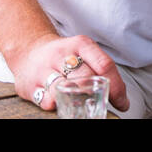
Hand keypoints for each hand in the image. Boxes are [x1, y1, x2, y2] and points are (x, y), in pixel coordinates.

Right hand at [7, 33, 130, 112]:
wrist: (29, 50)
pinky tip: (61, 105)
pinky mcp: (30, 84)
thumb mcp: (83, 53)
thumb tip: (122, 100)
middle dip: (97, 93)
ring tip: (82, 107)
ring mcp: (45, 68)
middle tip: (102, 105)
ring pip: (65, 87)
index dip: (116, 86)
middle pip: (86, 77)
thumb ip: (100, 71)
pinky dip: (56, 105)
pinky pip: (46, 99)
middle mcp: (63, 54)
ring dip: (77, 101)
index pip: (104, 65)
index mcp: (81, 44)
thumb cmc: (63, 56)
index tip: (122, 102)